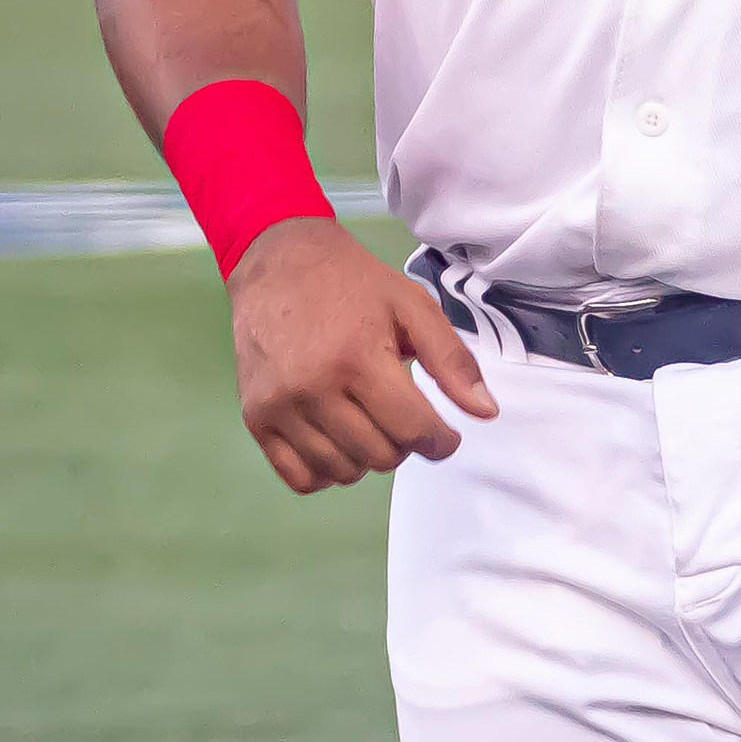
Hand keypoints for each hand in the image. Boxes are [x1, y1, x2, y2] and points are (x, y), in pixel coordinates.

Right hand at [227, 219, 497, 494]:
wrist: (277, 263)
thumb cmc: (352, 284)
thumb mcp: (412, 306)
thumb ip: (452, 360)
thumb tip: (485, 413)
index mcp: (358, 357)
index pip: (413, 431)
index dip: (441, 441)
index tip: (444, 435)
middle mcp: (313, 388)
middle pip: (380, 456)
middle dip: (404, 445)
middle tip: (400, 415)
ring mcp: (279, 407)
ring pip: (343, 471)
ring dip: (366, 458)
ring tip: (368, 423)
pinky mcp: (255, 418)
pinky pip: (300, 478)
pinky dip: (326, 472)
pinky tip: (337, 443)